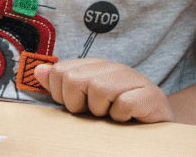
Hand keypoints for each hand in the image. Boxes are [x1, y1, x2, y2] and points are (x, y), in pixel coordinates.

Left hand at [34, 58, 173, 122]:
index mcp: (94, 66)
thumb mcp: (86, 102)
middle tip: (95, 113)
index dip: (63, 95)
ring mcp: (134, 79)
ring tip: (112, 116)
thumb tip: (38, 70)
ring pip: (99, 89)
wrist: (157, 129)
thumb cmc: (117, 116)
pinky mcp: (152, 95)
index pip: (60, 71)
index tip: (78, 107)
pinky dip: (122, 117)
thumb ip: (62, 86)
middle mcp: (113, 67)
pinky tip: (128, 119)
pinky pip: (124, 104)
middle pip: (75, 79)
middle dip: (79, 104)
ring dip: (102, 111)